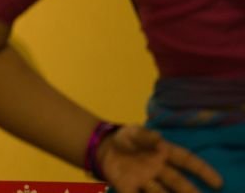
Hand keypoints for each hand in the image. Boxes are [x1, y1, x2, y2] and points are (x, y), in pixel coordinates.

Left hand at [100, 125, 222, 192]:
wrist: (102, 147)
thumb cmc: (124, 138)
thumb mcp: (133, 132)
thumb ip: (146, 136)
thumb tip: (159, 138)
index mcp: (162, 153)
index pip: (185, 160)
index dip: (201, 170)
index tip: (217, 182)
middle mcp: (158, 169)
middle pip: (178, 182)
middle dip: (190, 192)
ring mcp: (145, 180)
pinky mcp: (130, 187)